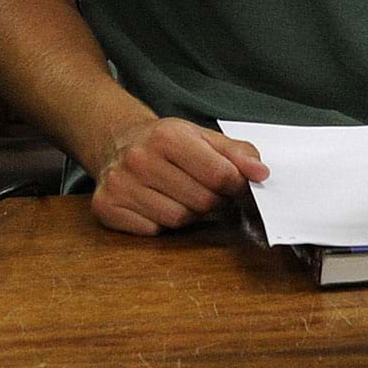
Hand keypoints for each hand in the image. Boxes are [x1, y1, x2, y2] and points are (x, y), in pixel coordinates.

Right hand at [91, 116, 267, 235]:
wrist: (116, 142)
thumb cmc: (165, 143)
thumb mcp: (201, 137)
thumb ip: (237, 153)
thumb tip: (261, 173)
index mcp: (167, 136)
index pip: (220, 175)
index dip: (235, 185)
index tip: (233, 184)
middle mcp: (139, 158)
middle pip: (201, 201)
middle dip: (211, 200)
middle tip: (203, 189)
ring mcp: (120, 184)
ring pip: (177, 220)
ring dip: (187, 213)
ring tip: (179, 195)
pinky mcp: (106, 206)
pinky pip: (152, 231)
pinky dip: (160, 223)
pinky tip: (156, 203)